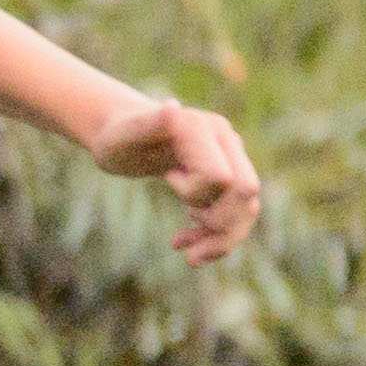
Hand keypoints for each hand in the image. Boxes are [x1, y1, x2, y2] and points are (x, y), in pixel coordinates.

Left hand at [88, 90, 263, 261]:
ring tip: (190, 257)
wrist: (125, 135)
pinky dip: (220, 236)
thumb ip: (147, 124)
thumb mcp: (123, 136)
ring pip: (248, 208)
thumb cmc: (118, 137)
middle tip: (178, 239)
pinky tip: (190, 245)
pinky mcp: (229, 176)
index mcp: (204, 130)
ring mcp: (232, 159)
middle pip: (246, 193)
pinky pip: (239, 212)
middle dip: (218, 224)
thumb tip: (172, 108)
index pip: (222, 178)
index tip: (168, 181)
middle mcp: (227, 141)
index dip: (196, 194)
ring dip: (222, 239)